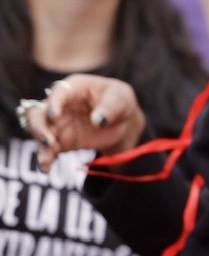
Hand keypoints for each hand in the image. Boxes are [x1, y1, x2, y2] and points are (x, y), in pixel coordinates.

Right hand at [22, 76, 146, 171]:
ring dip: (40, 145)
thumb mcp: (121, 99)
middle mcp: (59, 105)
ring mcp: (57, 124)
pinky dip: (46, 159)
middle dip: (38, 126)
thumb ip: (110, 108)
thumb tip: (98, 121)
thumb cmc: (119, 101)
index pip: (59, 92)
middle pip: (38, 113)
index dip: (54, 103)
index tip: (55, 115)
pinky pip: (48, 150)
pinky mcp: (60, 141)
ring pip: (38, 133)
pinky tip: (47, 168)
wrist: (122, 122)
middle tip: (48, 140)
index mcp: (74, 87)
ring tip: (46, 160)